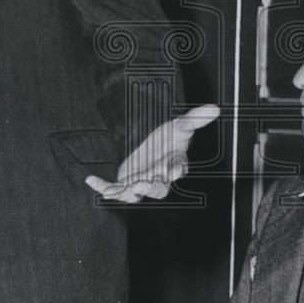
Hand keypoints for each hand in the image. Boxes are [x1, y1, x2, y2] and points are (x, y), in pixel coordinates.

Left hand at [85, 103, 218, 202]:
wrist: (154, 146)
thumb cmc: (170, 137)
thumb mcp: (180, 124)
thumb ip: (194, 118)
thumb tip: (214, 107)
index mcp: (174, 164)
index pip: (178, 169)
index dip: (176, 170)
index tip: (174, 169)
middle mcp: (159, 178)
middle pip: (158, 189)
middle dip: (149, 188)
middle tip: (141, 185)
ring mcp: (141, 183)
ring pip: (135, 195)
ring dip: (126, 194)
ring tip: (116, 191)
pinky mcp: (125, 183)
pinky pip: (113, 188)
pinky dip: (102, 186)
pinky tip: (89, 179)